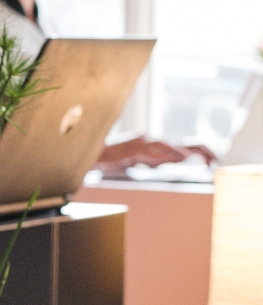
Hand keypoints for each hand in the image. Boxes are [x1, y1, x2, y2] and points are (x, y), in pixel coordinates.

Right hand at [96, 136, 218, 172]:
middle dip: (202, 151)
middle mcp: (150, 141)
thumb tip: (172, 163)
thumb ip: (153, 162)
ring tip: (204, 159)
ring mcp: (141, 142)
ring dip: (188, 153)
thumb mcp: (137, 163)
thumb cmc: (111, 161)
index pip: (181, 147)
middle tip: (216, 160)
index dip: (199, 152)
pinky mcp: (132, 147)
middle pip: (181, 144)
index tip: (213, 162)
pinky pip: (154, 150)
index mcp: (153, 145)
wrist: (89, 157)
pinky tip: (181, 158)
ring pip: (169, 146)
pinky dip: (168, 153)